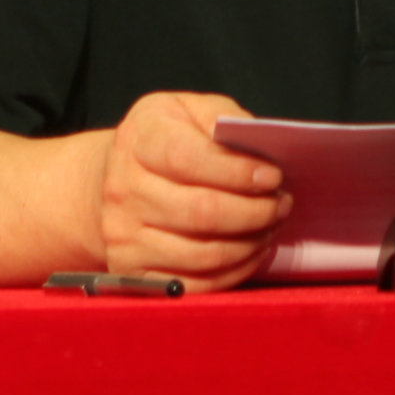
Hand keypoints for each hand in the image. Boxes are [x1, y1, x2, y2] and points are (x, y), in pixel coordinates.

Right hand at [96, 91, 291, 291]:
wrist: (111, 179)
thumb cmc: (161, 140)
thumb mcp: (186, 109)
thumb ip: (221, 118)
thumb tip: (258, 146)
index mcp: (139, 140)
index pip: (189, 159)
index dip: (237, 171)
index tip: (273, 176)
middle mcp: (124, 190)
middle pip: (202, 212)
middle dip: (255, 211)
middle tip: (282, 203)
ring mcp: (124, 236)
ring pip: (203, 253)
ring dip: (249, 243)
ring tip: (271, 226)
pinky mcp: (133, 273)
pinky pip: (193, 285)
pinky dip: (232, 273)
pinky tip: (251, 252)